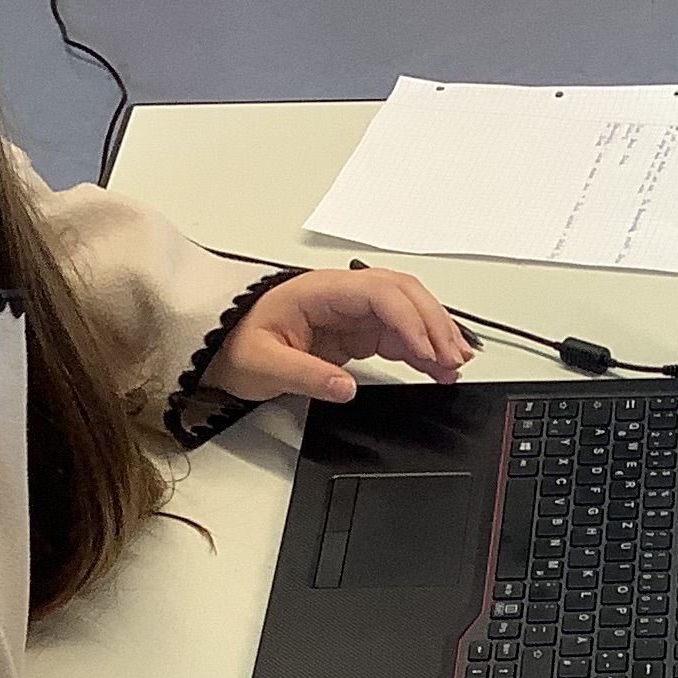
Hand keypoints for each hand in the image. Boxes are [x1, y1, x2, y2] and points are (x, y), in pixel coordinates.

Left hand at [207, 268, 470, 403]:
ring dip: (435, 333)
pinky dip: (423, 348)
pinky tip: (438, 366)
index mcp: (319, 290)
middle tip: (454, 357)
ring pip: (408, 310)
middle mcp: (342, 294)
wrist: (221, 346)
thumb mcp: (263, 366)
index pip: (379, 292)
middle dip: (435, 322)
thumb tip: (345, 387)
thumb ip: (305, 375)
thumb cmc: (237, 345)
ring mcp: (352, 311)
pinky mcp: (357, 330)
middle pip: (404, 294)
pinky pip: (399, 332)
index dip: (409, 318)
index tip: (427, 350)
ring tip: (456, 363)